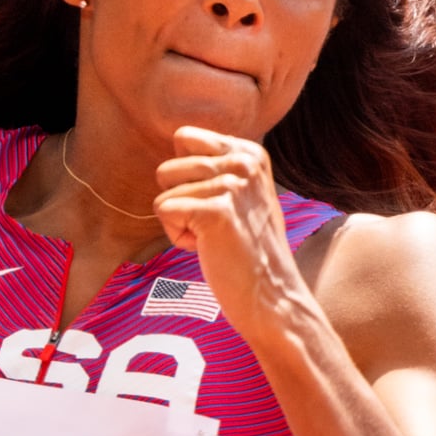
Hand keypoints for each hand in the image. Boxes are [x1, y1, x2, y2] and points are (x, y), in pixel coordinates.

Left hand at [152, 130, 309, 347]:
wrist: (272, 297)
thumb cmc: (249, 253)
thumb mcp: (243, 195)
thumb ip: (218, 167)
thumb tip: (178, 140)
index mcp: (249, 152)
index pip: (183, 139)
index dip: (187, 180)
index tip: (217, 208)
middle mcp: (242, 161)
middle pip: (168, 167)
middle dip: (179, 203)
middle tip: (214, 229)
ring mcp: (231, 184)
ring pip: (163, 192)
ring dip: (179, 222)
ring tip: (213, 239)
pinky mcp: (216, 211)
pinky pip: (164, 211)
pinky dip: (178, 238)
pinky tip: (208, 249)